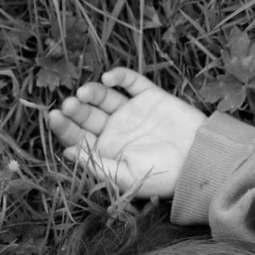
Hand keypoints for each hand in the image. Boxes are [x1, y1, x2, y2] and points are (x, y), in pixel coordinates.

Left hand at [47, 68, 208, 198]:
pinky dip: (120, 77)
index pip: (77, 137)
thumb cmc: (163, 177)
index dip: (64, 127)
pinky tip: (109, 78)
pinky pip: (131, 82)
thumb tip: (67, 152)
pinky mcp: (150, 97)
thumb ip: (97, 165)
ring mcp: (132, 112)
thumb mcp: (125, 177)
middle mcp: (115, 131)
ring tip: (85, 93)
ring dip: (93, 92)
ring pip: (104, 97)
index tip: (55, 116)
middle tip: (70, 104)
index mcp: (106, 152)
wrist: (200, 161)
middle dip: (76, 109)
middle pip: (87, 115)